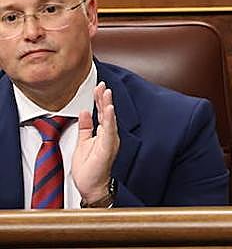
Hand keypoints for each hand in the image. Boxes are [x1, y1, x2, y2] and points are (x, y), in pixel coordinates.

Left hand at [71, 82, 119, 203]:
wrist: (91, 187)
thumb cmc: (89, 169)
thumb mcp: (82, 143)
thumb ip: (85, 127)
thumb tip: (83, 112)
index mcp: (103, 133)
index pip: (102, 113)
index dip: (99, 100)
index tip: (97, 87)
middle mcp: (109, 135)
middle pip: (106, 112)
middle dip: (103, 98)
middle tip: (101, 84)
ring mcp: (110, 140)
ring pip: (109, 119)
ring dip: (108, 105)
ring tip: (106, 92)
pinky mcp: (108, 146)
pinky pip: (109, 130)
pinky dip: (110, 119)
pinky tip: (109, 109)